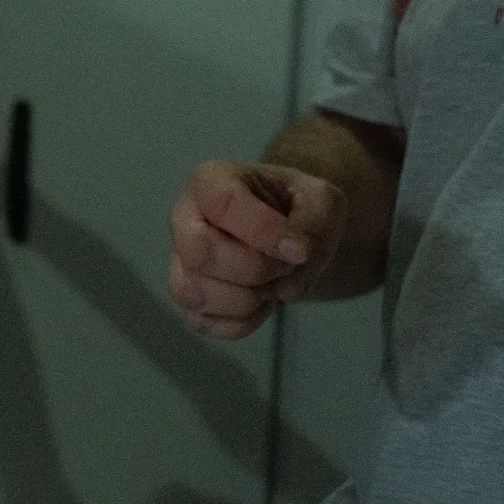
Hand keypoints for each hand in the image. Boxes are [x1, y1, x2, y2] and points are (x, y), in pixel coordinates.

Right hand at [168, 159, 347, 339]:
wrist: (289, 236)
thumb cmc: (297, 209)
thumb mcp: (323, 200)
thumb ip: (315, 221)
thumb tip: (294, 258)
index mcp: (212, 181)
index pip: (222, 204)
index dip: (264, 232)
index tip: (299, 249)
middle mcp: (184, 218)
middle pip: (199, 252)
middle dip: (255, 269)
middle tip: (283, 267)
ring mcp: (180, 260)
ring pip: (194, 292)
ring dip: (247, 299)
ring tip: (271, 285)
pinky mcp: (188, 298)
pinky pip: (203, 322)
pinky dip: (241, 322)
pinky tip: (258, 303)